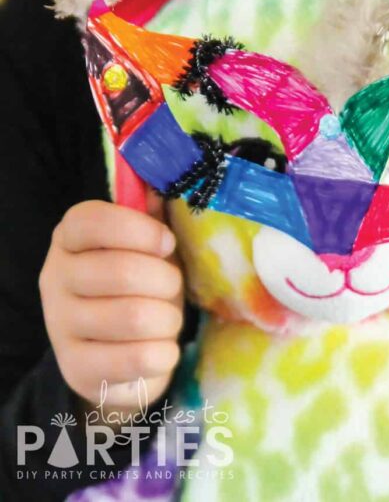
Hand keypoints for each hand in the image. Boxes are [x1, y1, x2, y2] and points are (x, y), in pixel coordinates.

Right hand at [39, 195, 183, 412]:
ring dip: (169, 318)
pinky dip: (165, 353)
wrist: (118, 356)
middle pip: (123, 271)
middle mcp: (54, 279)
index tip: (167, 243)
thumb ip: (152, 215)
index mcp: (69, 239)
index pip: (92, 220)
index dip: (139, 230)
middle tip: (172, 288)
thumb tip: (163, 181)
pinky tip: (159, 348)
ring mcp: (60, 326)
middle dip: (166, 281)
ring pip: (135, 317)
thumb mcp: (146, 246)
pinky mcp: (77, 370)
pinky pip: (139, 358)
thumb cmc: (140, 286)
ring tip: (166, 319)